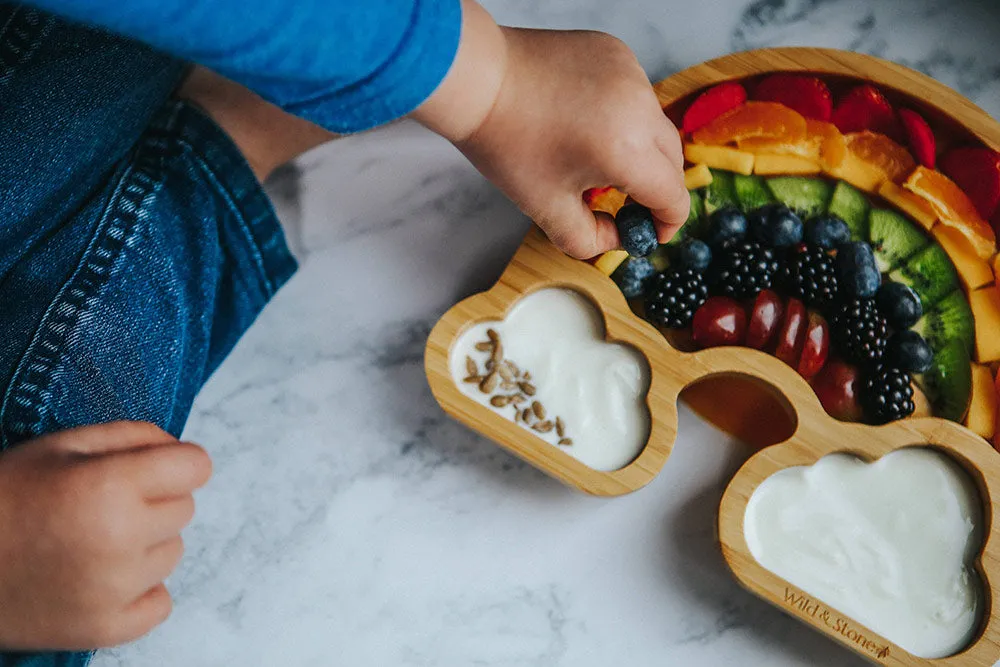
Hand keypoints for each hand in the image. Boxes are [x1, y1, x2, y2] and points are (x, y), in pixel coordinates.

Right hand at [0, 422, 211, 650]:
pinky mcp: (106, 629)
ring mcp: (115, 590)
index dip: (175, 462)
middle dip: (155, 501)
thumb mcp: (62, 445)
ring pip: (173, 552)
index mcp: (111, 486)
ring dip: (146, 544)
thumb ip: (133, 437)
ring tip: (91, 541)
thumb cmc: (8, 495)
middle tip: (103, 506)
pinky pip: (160, 602)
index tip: (151, 469)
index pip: (197, 466)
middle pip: (185, 508)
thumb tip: (181, 449)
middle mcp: (120, 539)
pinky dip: (139, 591)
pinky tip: (100, 577)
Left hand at [413, 1, 688, 258]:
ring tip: (597, 162)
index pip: (672, 195)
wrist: (479, 81)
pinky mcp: (617, 52)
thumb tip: (615, 238)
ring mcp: (630, 74)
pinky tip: (586, 122)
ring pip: (654, 125)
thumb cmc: (506, 143)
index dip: (667, 223)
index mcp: (626, 151)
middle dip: (657, 189)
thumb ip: (589, 240)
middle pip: (672, 160)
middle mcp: (639, 107)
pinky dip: (623, 116)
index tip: (649, 233)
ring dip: (639, 151)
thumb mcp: (547, 209)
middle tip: (629, 207)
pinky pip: (636, 95)